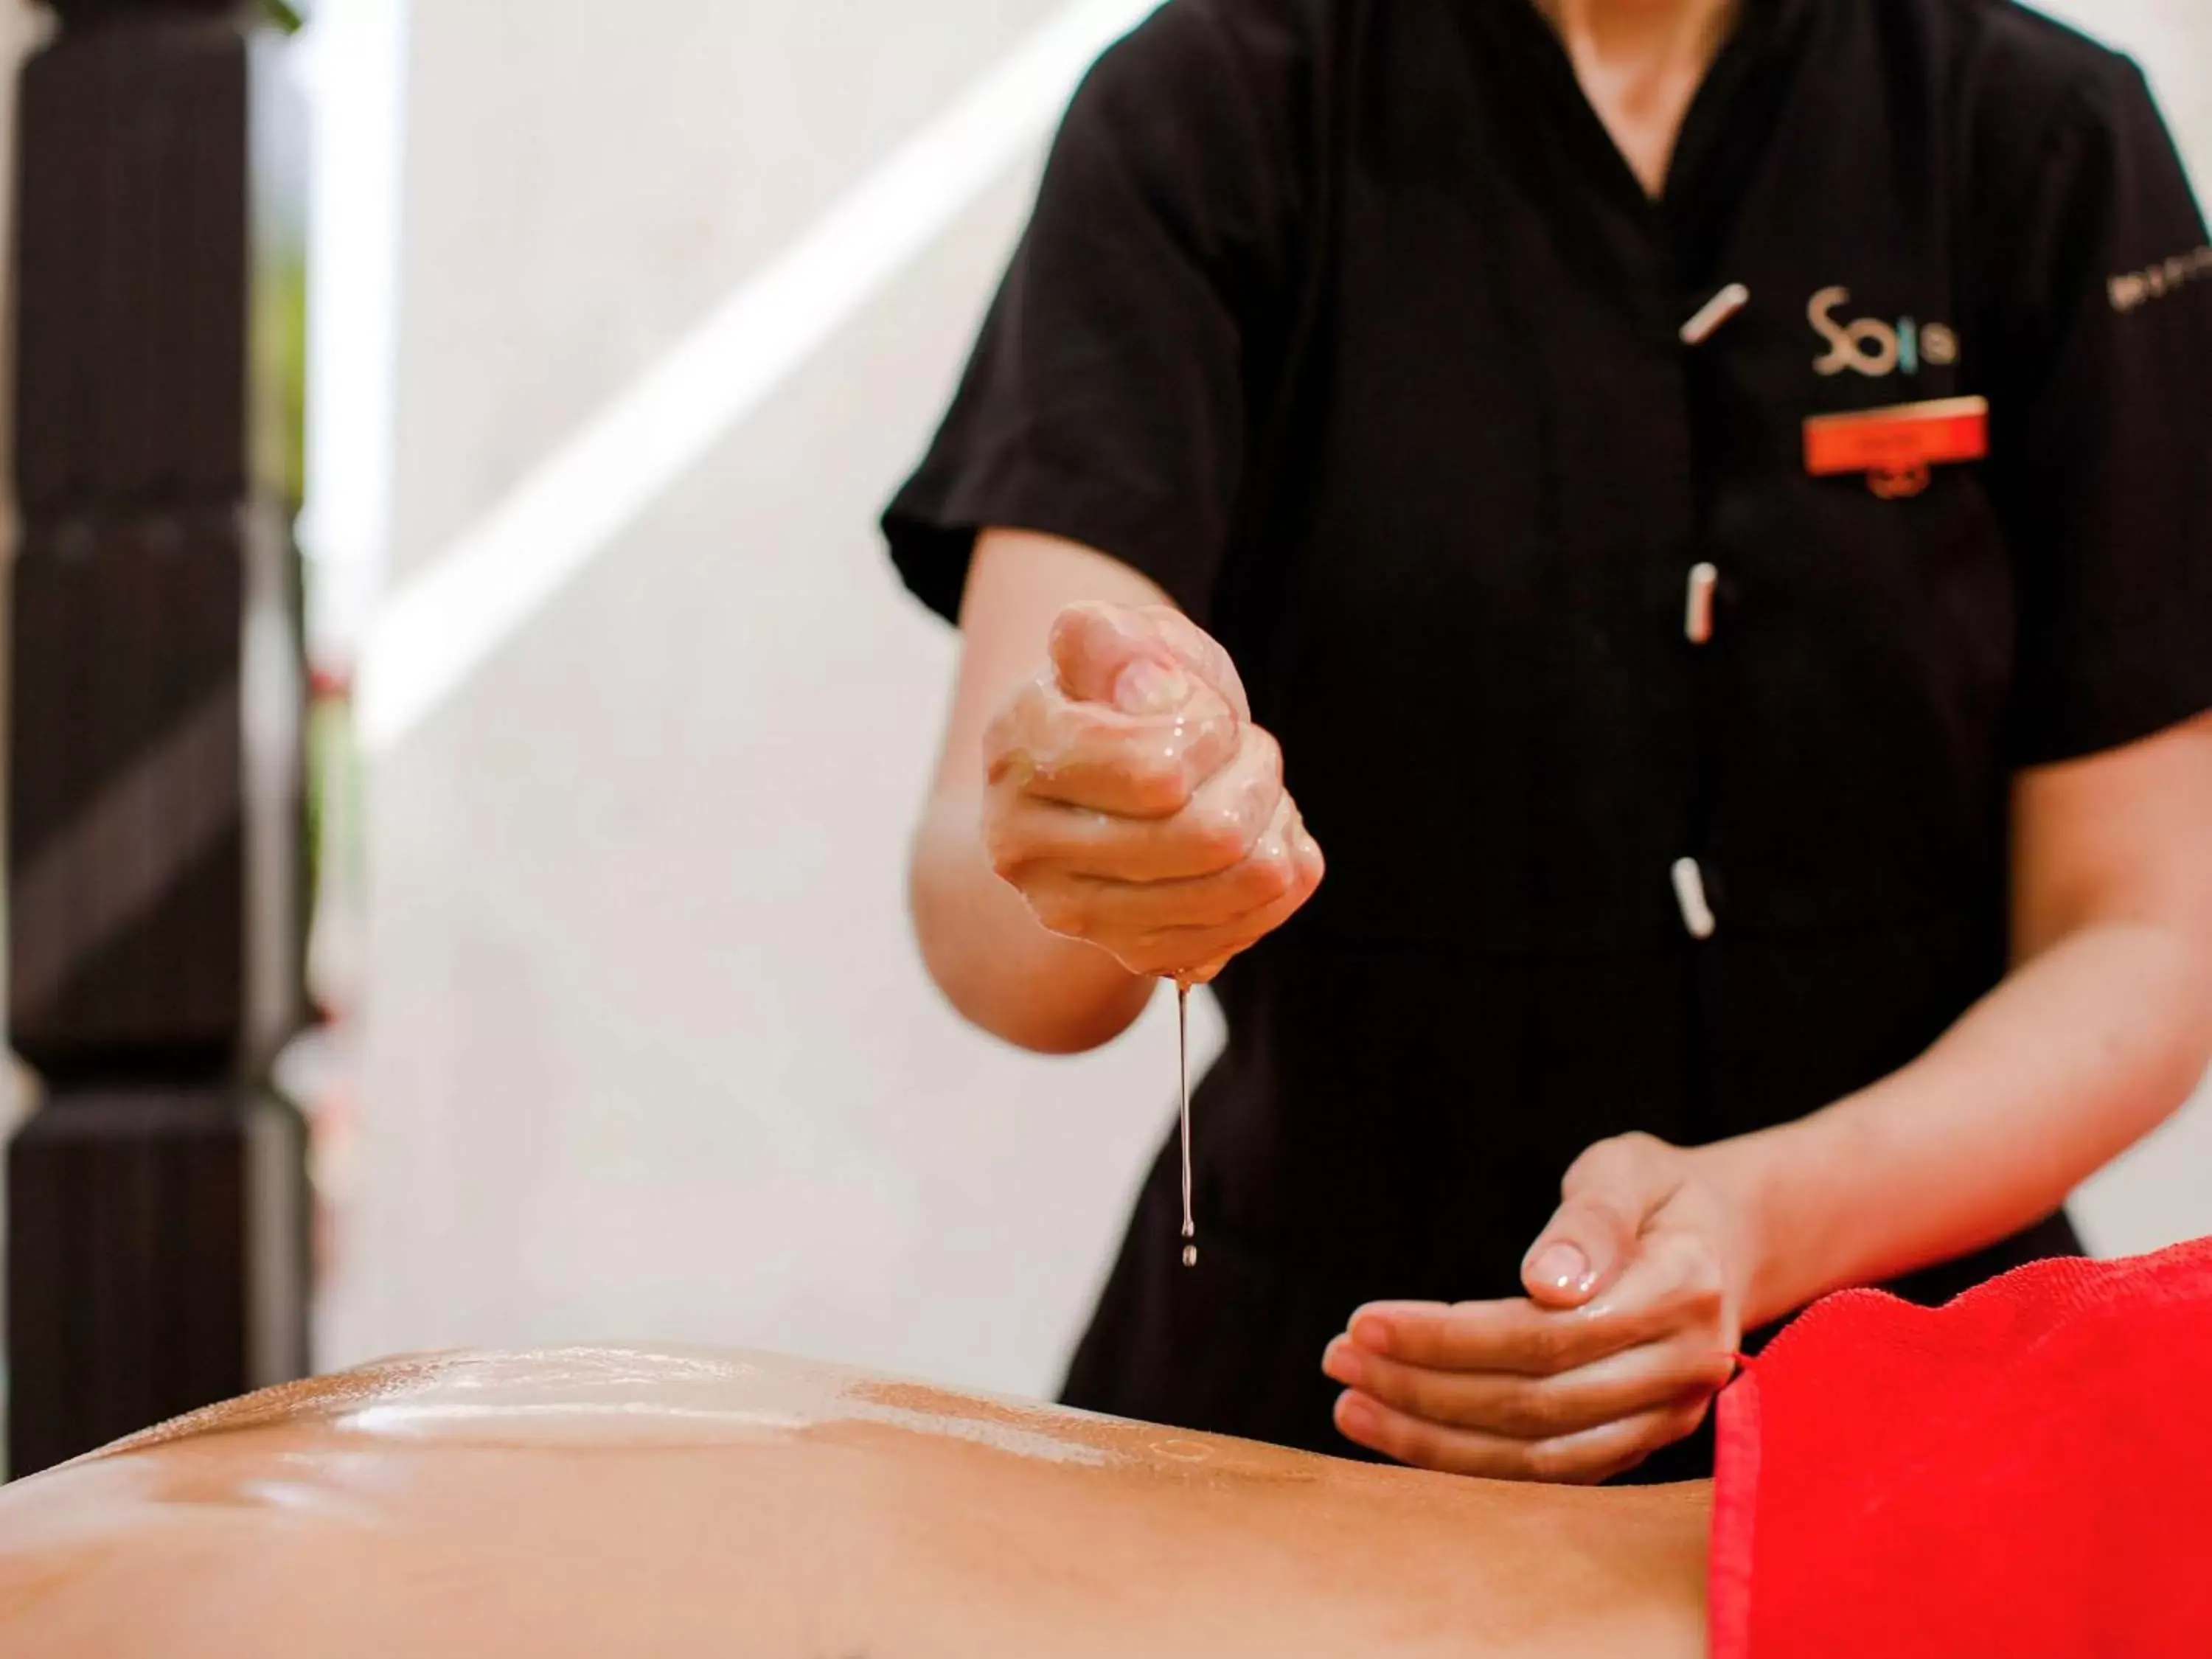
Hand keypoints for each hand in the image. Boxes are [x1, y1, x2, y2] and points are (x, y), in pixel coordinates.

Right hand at [981, 601, 1323, 983]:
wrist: (1101, 778)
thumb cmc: (1120, 695)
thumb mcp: (1116, 637)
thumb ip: (1113, 637)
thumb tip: (1147, 686)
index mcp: (1018, 751)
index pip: (1159, 771)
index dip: (1212, 731)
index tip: (1205, 713)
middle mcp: (1025, 845)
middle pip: (1209, 835)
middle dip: (1258, 776)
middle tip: (1249, 748)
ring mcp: (1074, 912)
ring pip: (1236, 886)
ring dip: (1275, 826)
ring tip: (1259, 792)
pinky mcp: (1129, 952)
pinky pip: (1243, 931)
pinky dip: (1281, 880)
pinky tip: (1263, 841)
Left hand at [1322, 1134, 1749, 1482]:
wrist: (1726, 1239)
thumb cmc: (1657, 1193)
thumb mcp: (1626, 1169)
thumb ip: (1589, 1219)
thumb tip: (1545, 1281)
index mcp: (1685, 1289)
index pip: (1546, 1334)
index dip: (1448, 1338)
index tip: (1363, 1321)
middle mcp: (1686, 1367)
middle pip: (1535, 1402)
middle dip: (1422, 1388)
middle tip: (1336, 1359)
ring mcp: (1670, 1416)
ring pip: (1540, 1456)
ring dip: (1434, 1440)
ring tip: (1352, 1405)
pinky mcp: (1644, 1442)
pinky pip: (1551, 1474)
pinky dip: (1472, 1464)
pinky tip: (1404, 1434)